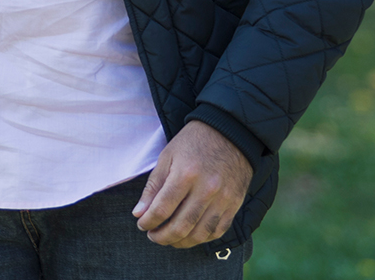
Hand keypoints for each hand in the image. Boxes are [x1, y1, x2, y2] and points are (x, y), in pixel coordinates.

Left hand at [132, 120, 251, 247]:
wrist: (231, 132)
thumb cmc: (194, 142)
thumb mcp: (167, 157)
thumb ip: (153, 187)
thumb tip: (139, 213)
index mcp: (186, 174)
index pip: (162, 209)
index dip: (148, 222)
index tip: (142, 224)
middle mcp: (206, 189)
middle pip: (181, 226)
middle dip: (162, 236)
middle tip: (153, 235)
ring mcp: (223, 199)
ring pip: (199, 234)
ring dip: (181, 242)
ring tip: (169, 238)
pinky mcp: (235, 204)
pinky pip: (218, 231)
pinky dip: (202, 238)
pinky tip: (190, 235)